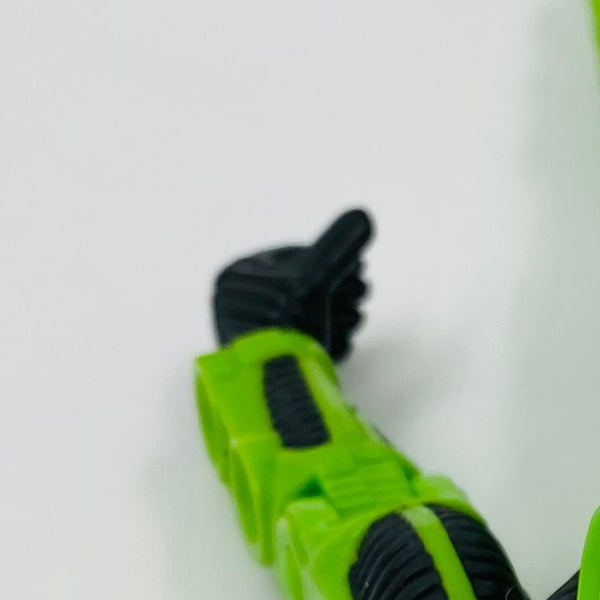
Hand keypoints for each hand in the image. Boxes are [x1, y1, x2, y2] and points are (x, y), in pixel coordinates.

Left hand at [212, 208, 374, 359]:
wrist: (273, 384)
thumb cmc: (284, 326)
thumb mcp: (314, 276)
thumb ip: (337, 245)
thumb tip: (361, 215)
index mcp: (237, 279)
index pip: (293, 258)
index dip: (332, 259)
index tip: (358, 266)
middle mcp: (238, 306)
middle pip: (302, 288)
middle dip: (338, 291)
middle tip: (362, 292)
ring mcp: (253, 337)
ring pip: (306, 315)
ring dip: (337, 315)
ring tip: (354, 318)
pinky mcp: (271, 364)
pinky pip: (302, 341)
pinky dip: (325, 339)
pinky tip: (340, 340)